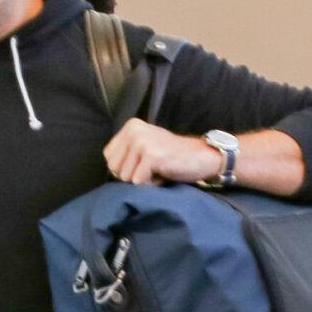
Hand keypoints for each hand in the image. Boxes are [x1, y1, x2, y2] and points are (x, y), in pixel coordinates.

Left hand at [105, 119, 224, 186]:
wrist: (201, 156)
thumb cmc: (172, 157)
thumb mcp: (145, 146)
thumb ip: (126, 152)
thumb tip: (110, 169)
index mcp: (130, 126)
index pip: (109, 158)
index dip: (125, 168)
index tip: (144, 163)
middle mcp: (133, 131)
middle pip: (115, 169)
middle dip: (132, 175)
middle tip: (152, 168)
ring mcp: (142, 142)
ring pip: (125, 178)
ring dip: (143, 180)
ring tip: (158, 170)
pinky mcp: (151, 156)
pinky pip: (138, 183)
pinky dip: (151, 184)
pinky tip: (163, 174)